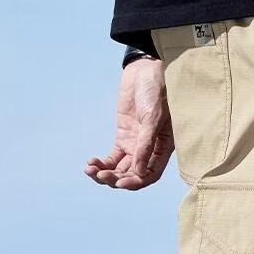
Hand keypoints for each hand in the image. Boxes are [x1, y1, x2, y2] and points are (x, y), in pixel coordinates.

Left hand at [85, 58, 173, 189]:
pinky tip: (91, 162)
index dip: (134, 182)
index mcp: (163, 149)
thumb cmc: (158, 91)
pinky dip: (102, 163)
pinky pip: (112, 158)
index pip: (150, 175)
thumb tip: (139, 172)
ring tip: (90, 170)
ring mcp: (135, 145)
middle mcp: (150, 151)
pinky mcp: (123, 137)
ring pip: (120, 169)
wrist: (146, 71)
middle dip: (115, 179)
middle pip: (132, 175)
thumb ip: (146, 144)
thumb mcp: (153, 117)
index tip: (118, 182)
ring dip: (106, 173)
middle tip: (100, 175)